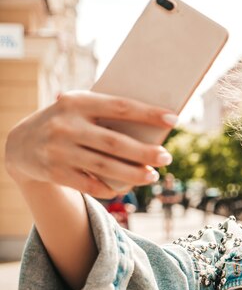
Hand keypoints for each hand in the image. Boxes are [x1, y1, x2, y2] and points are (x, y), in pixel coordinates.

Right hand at [5, 91, 175, 197]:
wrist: (20, 144)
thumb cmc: (66, 122)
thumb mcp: (78, 108)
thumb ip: (106, 113)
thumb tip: (153, 124)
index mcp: (76, 102)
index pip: (120, 106)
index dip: (148, 113)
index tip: (174, 119)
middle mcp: (66, 125)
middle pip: (115, 142)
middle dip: (145, 152)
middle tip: (167, 157)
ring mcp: (58, 150)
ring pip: (104, 166)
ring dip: (133, 174)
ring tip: (153, 175)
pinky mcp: (54, 172)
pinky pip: (90, 185)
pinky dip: (110, 187)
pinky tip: (126, 187)